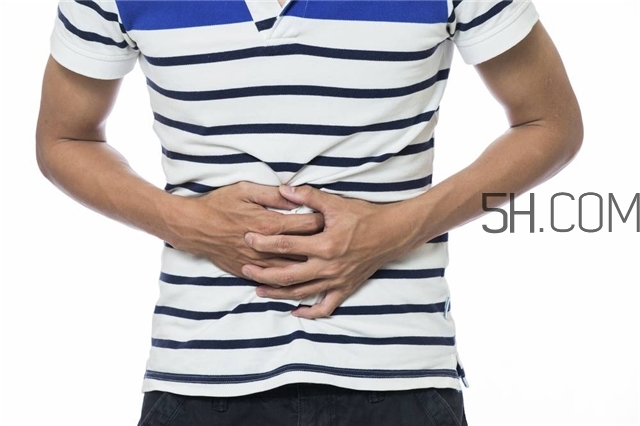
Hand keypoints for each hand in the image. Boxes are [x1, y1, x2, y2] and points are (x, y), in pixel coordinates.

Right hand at [163, 182, 323, 276]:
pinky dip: (289, 283)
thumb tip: (294, 195)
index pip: (305, 224)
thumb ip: (273, 194)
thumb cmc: (219, 204)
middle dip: (322, 245)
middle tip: (339, 243)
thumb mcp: (245, 190)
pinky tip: (303, 282)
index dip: (323, 221)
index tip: (335, 218)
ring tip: (327, 264)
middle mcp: (266, 247)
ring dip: (310, 267)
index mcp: (269, 224)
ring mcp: (257, 262)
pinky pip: (273, 282)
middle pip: (303, 249)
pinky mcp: (247, 271)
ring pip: (291, 270)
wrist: (193, 227)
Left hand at [242, 185, 419, 318]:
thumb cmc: (364, 216)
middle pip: (287, 275)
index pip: (286, 245)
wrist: (392, 233)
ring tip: (259, 290)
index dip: (264, 242)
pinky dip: (309, 312)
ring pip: (301, 293)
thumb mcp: (336, 203)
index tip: (247, 239)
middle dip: (263, 273)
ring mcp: (337, 281)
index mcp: (325, 244)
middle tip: (245, 269)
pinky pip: (325, 307)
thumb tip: (283, 189)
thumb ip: (308, 197)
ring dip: (278, 293)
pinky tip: (294, 311)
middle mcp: (328, 267)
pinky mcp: (345, 289)